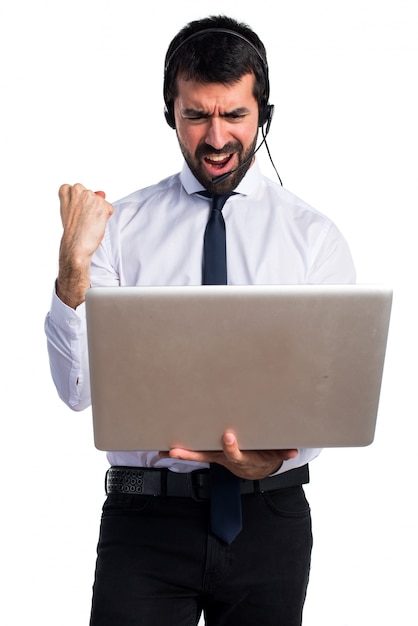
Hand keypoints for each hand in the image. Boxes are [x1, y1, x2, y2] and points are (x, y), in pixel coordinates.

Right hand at [57, 183, 113, 307]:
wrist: (75, 246)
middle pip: (91, 194)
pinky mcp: (102, 205)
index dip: (79, 204)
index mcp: (66, 189)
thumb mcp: (71, 210)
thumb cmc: (72, 231)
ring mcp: (90, 196)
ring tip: (88, 223)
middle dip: (90, 206)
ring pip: (101, 201)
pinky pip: (109, 209)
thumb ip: (82, 199)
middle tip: (82, 219)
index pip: (78, 189)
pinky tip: (95, 225)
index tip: (75, 213)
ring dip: (98, 212)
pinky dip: (105, 217)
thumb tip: (102, 193)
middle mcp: (78, 189)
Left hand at [160, 432, 298, 479]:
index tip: (228, 437)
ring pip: (197, 456)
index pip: (235, 454)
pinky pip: (195, 454)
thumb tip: (293, 450)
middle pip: (207, 457)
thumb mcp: (276, 453)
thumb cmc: (266, 454)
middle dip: (191, 455)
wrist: (258, 468)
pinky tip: (163, 451)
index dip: (231, 447)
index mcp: (242, 458)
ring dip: (181, 454)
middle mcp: (226, 459)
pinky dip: (181, 453)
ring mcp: (217, 458)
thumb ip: (283, 451)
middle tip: (175, 452)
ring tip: (163, 451)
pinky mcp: (212, 454)